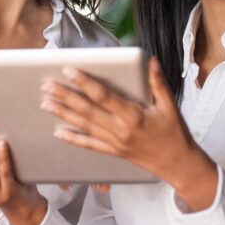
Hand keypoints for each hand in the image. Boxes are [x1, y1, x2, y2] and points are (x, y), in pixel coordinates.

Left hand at [41, 58, 217, 210]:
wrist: (178, 164)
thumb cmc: (175, 133)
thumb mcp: (170, 106)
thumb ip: (158, 83)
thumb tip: (150, 60)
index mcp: (134, 115)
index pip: (103, 96)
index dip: (85, 82)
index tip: (69, 71)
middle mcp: (121, 130)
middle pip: (87, 110)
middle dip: (65, 97)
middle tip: (47, 85)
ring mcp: (115, 143)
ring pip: (84, 126)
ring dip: (63, 114)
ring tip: (46, 103)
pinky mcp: (114, 152)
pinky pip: (90, 145)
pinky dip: (73, 139)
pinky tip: (58, 133)